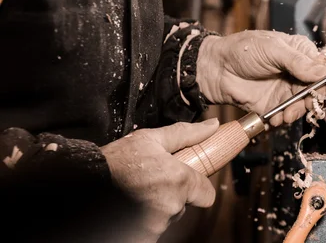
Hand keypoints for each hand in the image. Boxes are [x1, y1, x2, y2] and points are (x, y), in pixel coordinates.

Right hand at [101, 119, 218, 241]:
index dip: (195, 187)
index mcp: (179, 181)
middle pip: (182, 205)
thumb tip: (211, 126)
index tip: (181, 181)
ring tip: (134, 194)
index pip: (206, 194)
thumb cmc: (115, 161)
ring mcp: (156, 226)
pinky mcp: (142, 239)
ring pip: (165, 218)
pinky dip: (140, 222)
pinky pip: (150, 230)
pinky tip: (128, 208)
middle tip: (148, 183)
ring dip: (154, 208)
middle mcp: (171, 206)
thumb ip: (185, 134)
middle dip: (170, 195)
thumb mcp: (150, 139)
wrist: (82, 182)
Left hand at [196, 31, 325, 125]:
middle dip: (309, 101)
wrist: (216, 68)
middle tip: (301, 106)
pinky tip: (275, 118)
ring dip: (296, 113)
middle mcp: (296, 72)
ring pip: (302, 106)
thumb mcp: (272, 50)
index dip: (323, 81)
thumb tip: (324, 71)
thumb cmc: (242, 50)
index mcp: (300, 53)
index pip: (322, 68)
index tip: (318, 91)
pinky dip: (283, 119)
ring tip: (285, 115)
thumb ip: (298, 62)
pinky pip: (285, 116)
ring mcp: (286, 90)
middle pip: (315, 91)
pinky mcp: (274, 105)